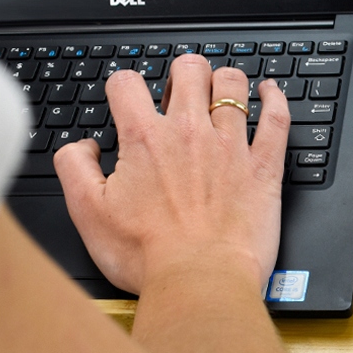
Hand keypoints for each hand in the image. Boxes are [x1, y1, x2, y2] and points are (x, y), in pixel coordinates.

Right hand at [54, 55, 289, 293]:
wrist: (199, 282)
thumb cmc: (148, 256)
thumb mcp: (88, 212)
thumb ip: (75, 168)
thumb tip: (82, 146)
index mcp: (145, 139)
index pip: (127, 84)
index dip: (122, 86)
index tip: (126, 99)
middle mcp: (190, 132)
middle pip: (188, 71)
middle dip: (181, 74)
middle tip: (179, 94)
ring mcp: (231, 146)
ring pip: (232, 85)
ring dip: (224, 81)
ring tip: (220, 90)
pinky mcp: (263, 167)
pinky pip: (277, 118)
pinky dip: (275, 98)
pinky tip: (269, 93)